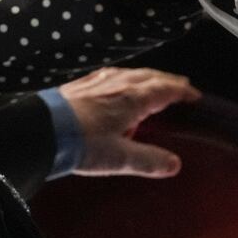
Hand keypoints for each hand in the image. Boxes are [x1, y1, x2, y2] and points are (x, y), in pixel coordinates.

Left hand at [60, 67, 198, 177]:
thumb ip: (149, 160)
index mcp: (133, 98)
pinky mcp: (82, 84)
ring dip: (147, 77)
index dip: (182, 92)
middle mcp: (119, 83)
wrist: (43, 130)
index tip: (194, 96)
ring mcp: (99, 81)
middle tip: (180, 87)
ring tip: (153, 84)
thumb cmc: (82, 143)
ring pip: (131, 73)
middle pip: (151, 76)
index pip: (166, 90)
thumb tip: (175, 164)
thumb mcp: (120, 157)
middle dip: (168, 81)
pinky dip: (125, 77)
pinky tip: (117, 83)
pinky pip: (111, 74)